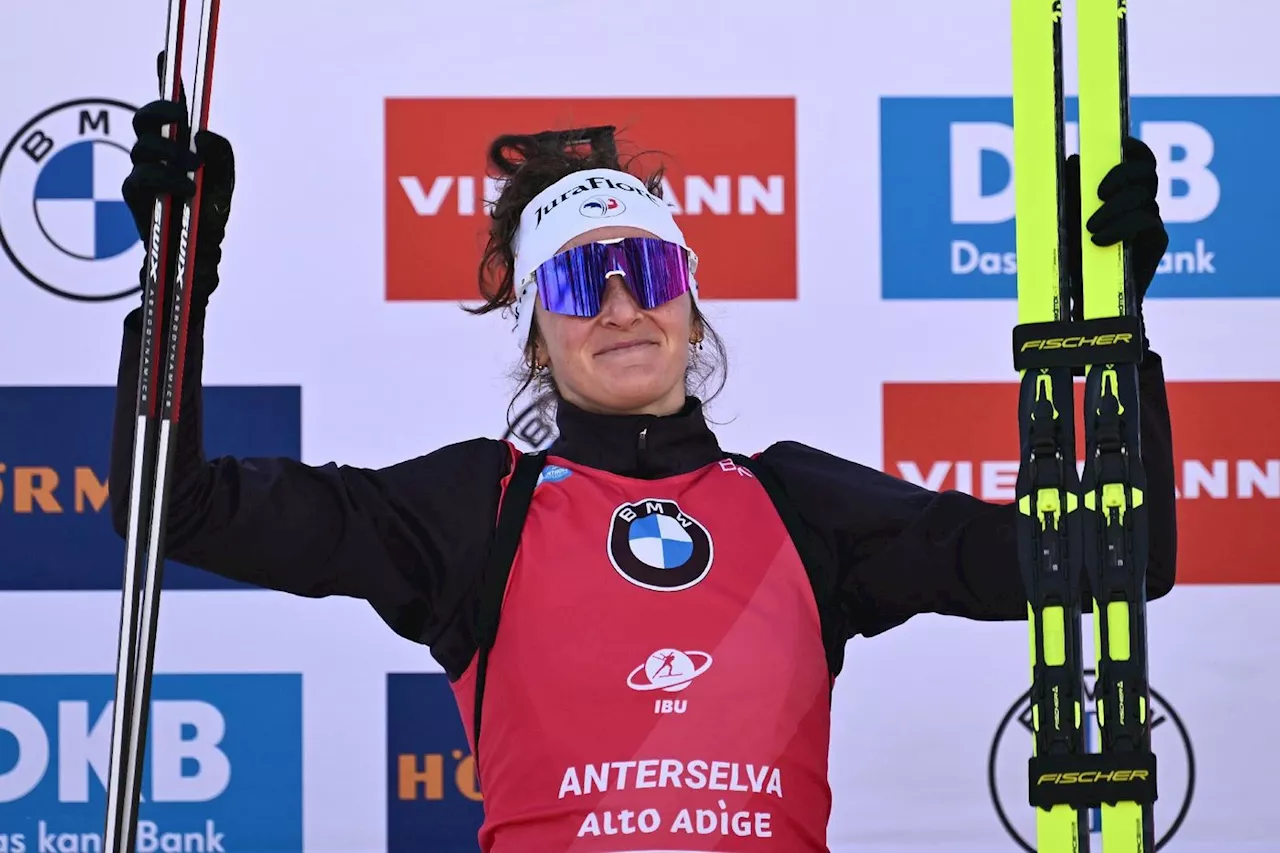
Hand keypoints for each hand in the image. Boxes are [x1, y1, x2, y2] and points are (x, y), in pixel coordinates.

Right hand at [121, 52, 233, 311]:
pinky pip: (139, 178)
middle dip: (160, 111)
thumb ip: (222, 156)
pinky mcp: (134, 196)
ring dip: (168, 153)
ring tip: (192, 169)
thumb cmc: (210, 216)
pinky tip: (184, 188)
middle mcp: (157, 155)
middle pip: (145, 120)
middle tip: (181, 118)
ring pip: (142, 147)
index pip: (169, 111)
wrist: (199, 256)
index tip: (166, 56)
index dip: (164, 81)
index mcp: (179, 146)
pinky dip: (164, 179)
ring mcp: (142, 173)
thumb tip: (204, 135)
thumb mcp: (225, 183)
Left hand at [1065, 135, 1168, 318]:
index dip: (1135, 147)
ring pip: (1143, 197)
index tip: (1120, 144)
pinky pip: (1146, 222)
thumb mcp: (1064, 220)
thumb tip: (1073, 160)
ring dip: (1115, 208)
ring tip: (1090, 228)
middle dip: (1122, 174)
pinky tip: (1099, 240)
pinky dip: (1122, 227)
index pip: (1140, 159)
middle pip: (1147, 172)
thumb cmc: (1073, 255)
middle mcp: (1142, 201)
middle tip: (1098, 192)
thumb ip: (1070, 191)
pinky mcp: (1157, 240)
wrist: (1087, 297)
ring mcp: (1151, 220)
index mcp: (1122, 190)